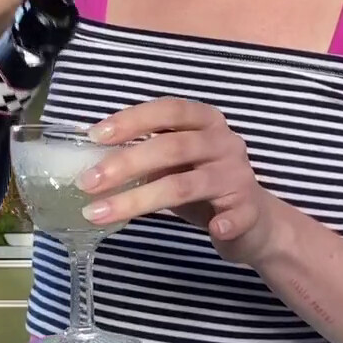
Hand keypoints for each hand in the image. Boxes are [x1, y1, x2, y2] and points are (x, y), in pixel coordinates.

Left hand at [77, 97, 275, 264]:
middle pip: (172, 147)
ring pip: (186, 185)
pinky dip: (223, 223)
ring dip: (139, 200)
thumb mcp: (174, 165)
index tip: (95, 136)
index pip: (169, 110)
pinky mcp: (250, 210)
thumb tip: (90, 156)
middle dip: (125, 163)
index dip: (132, 119)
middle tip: (88, 182)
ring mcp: (239, 176)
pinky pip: (235, 216)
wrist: (254, 222)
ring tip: (100, 213)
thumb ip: (145, 154)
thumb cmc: (203, 187)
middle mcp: (224, 143)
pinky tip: (212, 231)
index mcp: (206, 122)